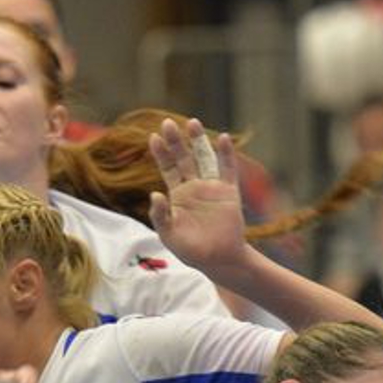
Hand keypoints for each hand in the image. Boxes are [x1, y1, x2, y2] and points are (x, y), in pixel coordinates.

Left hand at [147, 117, 245, 272]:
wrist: (218, 260)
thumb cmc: (191, 251)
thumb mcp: (169, 235)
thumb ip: (160, 215)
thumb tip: (154, 194)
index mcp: (178, 195)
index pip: (168, 168)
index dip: (161, 153)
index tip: (153, 137)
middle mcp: (194, 186)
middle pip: (184, 158)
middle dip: (176, 141)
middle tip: (167, 123)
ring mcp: (212, 187)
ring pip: (204, 158)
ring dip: (198, 141)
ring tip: (192, 122)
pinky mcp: (229, 191)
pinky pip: (228, 169)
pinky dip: (226, 154)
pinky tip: (221, 138)